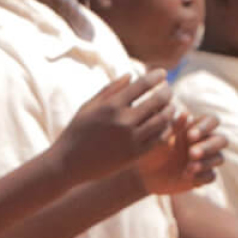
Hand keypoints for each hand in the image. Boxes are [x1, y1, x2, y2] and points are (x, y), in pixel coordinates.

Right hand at [55, 70, 174, 180]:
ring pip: (163, 119)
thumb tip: (131, 75)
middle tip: (168, 91)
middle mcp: (123, 121)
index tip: (162, 73)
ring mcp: (131, 138)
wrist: (67, 164)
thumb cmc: (76, 132)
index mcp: (111, 106)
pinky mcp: (135, 154)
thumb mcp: (88, 107)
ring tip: (169, 107)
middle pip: (158, 100)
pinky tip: (163, 125)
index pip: (142, 85)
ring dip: (170, 110)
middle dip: (167, 92)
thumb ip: (110, 90)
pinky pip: (159, 138)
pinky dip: (165, 129)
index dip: (156, 76)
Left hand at [136, 111, 226, 194]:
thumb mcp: (159, 139)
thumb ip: (172, 127)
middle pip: (222, 140)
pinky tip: (188, 177)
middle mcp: (205, 142)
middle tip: (191, 153)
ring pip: (219, 158)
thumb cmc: (150, 150)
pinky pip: (212, 175)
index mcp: (196, 128)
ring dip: (206, 163)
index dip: (205, 127)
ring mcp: (206, 159)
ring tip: (188, 168)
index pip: (212, 121)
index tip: (189, 136)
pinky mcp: (203, 176)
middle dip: (209, 147)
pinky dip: (202, 176)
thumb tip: (185, 113)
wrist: (144, 174)